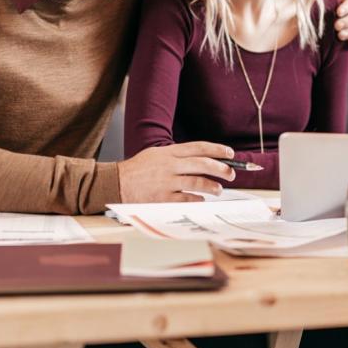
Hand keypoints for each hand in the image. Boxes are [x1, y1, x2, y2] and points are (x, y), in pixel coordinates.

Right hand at [118, 141, 235, 202]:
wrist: (115, 183)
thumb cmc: (137, 170)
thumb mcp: (156, 155)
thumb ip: (176, 156)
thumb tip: (201, 161)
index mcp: (169, 152)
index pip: (199, 147)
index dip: (217, 149)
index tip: (230, 153)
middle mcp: (170, 165)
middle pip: (203, 164)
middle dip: (222, 169)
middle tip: (231, 173)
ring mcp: (167, 182)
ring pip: (198, 182)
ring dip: (213, 186)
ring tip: (218, 190)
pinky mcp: (163, 198)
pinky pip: (187, 199)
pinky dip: (198, 199)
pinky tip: (202, 200)